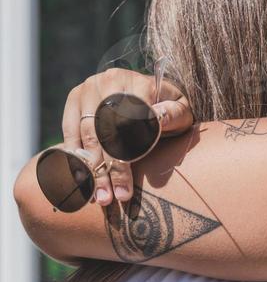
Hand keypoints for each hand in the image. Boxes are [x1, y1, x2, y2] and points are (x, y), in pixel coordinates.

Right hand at [61, 68, 194, 206]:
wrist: (156, 94)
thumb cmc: (172, 110)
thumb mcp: (182, 112)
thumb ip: (173, 114)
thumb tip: (158, 117)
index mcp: (136, 83)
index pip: (124, 126)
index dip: (123, 160)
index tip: (125, 190)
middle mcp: (107, 81)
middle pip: (101, 131)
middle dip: (105, 170)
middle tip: (108, 199)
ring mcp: (88, 88)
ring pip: (84, 134)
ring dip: (89, 169)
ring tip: (97, 197)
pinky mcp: (75, 99)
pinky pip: (69, 131)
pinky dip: (73, 157)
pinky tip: (81, 182)